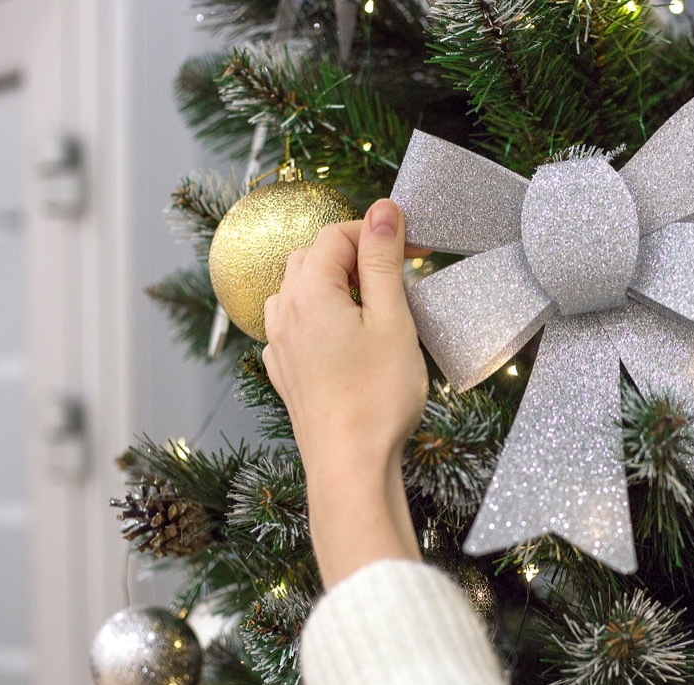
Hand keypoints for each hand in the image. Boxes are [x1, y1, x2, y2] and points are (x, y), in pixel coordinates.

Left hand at [263, 199, 426, 586]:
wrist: (349, 465)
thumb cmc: (376, 396)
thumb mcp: (392, 319)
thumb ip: (383, 261)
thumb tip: (382, 210)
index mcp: (309, 291)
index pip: (335, 234)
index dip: (375, 232)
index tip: (414, 246)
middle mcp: (284, 312)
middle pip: (311, 257)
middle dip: (354, 255)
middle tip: (399, 273)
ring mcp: (279, 344)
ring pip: (299, 289)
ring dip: (334, 283)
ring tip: (374, 305)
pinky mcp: (284, 372)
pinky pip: (295, 324)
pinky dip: (321, 315)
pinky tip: (347, 337)